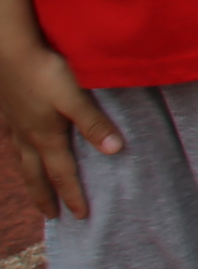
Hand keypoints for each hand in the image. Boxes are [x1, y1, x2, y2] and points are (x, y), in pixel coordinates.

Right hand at [0, 35, 119, 219]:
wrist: (7, 52)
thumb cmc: (44, 72)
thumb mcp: (74, 98)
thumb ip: (94, 123)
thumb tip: (115, 150)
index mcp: (46, 137)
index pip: (63, 173)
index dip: (72, 195)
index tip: (81, 216)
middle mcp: (27, 136)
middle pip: (36, 174)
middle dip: (45, 196)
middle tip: (51, 216)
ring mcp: (14, 124)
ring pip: (21, 159)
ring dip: (30, 177)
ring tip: (34, 186)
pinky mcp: (6, 110)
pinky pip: (11, 138)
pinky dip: (17, 149)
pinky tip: (18, 145)